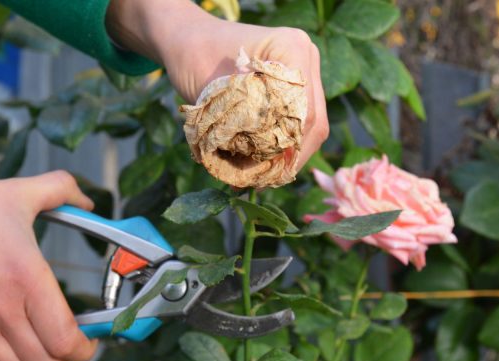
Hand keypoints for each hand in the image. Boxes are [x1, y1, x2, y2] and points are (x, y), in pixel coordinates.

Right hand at [0, 169, 97, 360]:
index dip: (83, 348)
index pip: (65, 339)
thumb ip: (61, 190)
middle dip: (60, 357)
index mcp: (28, 278)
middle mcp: (3, 309)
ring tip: (28, 342)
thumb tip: (87, 201)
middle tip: (58, 339)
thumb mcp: (19, 192)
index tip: (86, 342)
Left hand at [107, 0, 328, 170]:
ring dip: (284, 155)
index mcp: (291, 48)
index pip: (305, 111)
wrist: (185, 39)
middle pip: (313, 122)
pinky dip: (278, 146)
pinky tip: (256, 165)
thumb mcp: (214, 93)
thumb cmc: (193, 56)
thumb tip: (258, 169)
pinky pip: (295, 123)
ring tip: (256, 178)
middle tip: (259, 183)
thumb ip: (240, 126)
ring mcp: (303, 71)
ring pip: (308, 128)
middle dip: (288, 158)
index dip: (288, 148)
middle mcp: (305, 58)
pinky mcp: (293, 87)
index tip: (262, 174)